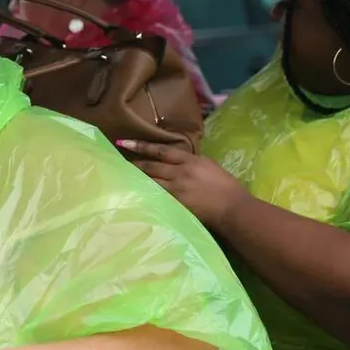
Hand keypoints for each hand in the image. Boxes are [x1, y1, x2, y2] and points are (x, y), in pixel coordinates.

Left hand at [117, 139, 251, 230]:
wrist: (233, 207)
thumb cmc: (226, 187)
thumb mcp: (209, 166)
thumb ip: (190, 163)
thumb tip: (175, 161)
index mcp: (191, 160)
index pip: (162, 150)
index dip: (142, 146)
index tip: (125, 142)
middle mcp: (181, 173)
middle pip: (151, 166)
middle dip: (134, 163)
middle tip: (116, 159)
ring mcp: (177, 190)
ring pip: (151, 182)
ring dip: (136, 179)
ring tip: (121, 176)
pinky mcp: (176, 204)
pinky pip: (156, 197)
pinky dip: (145, 194)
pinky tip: (135, 194)